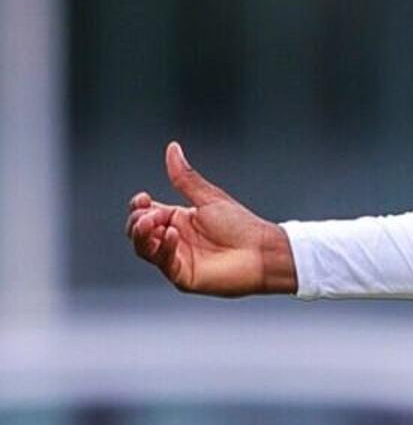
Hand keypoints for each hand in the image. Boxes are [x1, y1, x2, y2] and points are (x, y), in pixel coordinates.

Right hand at [124, 144, 296, 296]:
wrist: (265, 251)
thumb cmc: (243, 227)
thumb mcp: (209, 198)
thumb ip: (185, 178)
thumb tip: (173, 148)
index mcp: (177, 220)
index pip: (143, 213)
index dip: (137, 206)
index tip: (143, 198)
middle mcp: (174, 240)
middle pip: (137, 231)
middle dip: (137, 220)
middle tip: (153, 213)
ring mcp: (177, 258)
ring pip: (143, 248)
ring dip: (142, 234)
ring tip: (154, 223)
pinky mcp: (183, 275)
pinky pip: (162, 262)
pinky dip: (163, 247)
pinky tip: (172, 234)